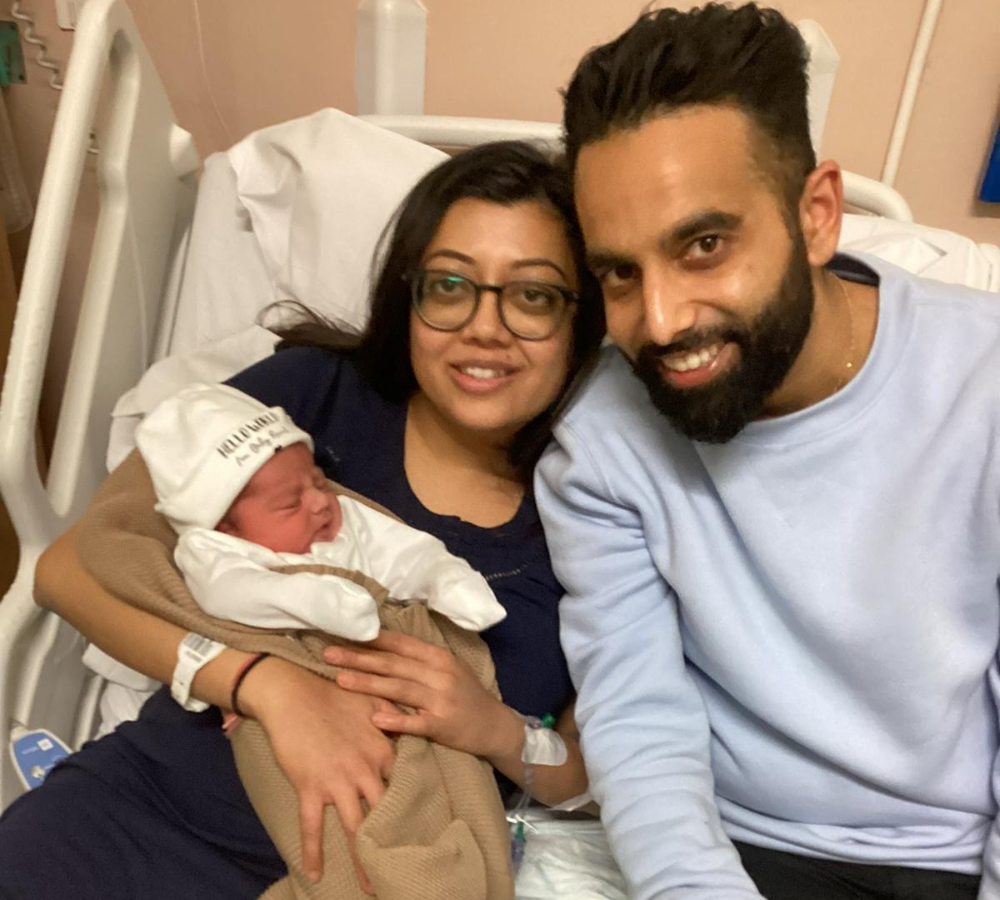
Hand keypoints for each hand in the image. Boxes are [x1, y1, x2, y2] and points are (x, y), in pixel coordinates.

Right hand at [239, 657, 397, 890]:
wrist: (293, 692)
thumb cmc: (334, 692)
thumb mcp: (372, 699)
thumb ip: (394, 716)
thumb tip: (410, 725)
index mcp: (382, 750)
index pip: (405, 784)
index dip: (415, 807)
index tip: (426, 830)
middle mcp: (365, 770)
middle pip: (386, 814)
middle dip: (397, 843)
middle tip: (408, 869)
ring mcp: (337, 781)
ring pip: (355, 828)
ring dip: (363, 860)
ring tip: (372, 887)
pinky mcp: (310, 786)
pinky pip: (311, 826)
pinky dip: (312, 851)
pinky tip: (314, 873)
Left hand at [324, 632, 520, 759]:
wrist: (495, 725)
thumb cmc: (465, 694)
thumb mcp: (447, 669)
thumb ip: (418, 660)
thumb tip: (381, 646)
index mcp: (438, 657)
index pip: (399, 644)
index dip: (370, 639)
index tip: (342, 634)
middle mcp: (439, 674)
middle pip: (393, 664)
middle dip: (358, 658)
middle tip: (328, 655)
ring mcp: (442, 700)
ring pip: (399, 688)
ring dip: (368, 684)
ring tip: (340, 680)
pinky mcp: (444, 725)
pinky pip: (417, 722)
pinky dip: (397, 719)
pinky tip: (376, 718)